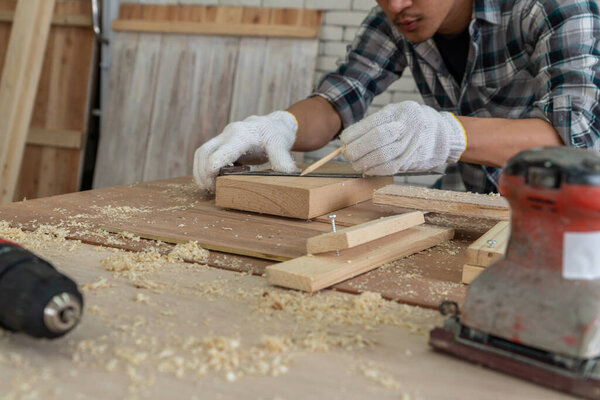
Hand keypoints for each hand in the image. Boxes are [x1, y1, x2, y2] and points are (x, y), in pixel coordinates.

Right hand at [193, 111, 297, 191]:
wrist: (274, 124)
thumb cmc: (277, 135)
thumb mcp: (282, 145)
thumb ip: (282, 159)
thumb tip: (287, 174)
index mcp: (242, 135)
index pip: (219, 153)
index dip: (211, 170)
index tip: (214, 185)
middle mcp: (229, 133)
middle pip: (204, 152)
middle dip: (202, 172)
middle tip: (209, 189)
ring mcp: (223, 137)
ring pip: (201, 152)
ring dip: (199, 170)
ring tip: (207, 187)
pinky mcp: (221, 143)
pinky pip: (205, 153)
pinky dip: (203, 167)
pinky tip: (211, 180)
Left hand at [339, 101, 466, 174]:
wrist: (445, 136)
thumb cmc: (415, 123)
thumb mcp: (399, 113)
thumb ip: (378, 122)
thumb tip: (351, 137)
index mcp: (400, 112)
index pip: (372, 124)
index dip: (354, 134)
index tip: (344, 140)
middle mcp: (407, 127)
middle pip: (376, 140)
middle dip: (357, 149)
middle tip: (347, 154)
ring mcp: (411, 145)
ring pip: (382, 156)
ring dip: (363, 162)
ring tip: (355, 163)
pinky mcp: (412, 160)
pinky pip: (390, 168)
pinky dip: (375, 170)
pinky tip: (367, 169)